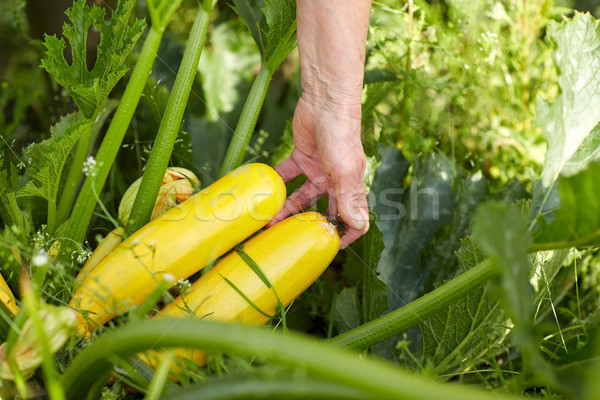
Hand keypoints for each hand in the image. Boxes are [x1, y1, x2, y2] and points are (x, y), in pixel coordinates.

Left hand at [270, 93, 368, 248]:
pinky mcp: (301, 157)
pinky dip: (276, 183)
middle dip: (307, 227)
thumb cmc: (341, 134)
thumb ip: (349, 197)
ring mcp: (317, 170)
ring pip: (301, 198)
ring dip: (287, 210)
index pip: (353, 220)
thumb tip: (358, 226)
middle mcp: (335, 182)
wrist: (326, 99)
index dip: (344, 235)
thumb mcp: (345, 169)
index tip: (326, 248)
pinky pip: (287, 175)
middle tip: (288, 240)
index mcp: (350, 187)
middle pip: (323, 212)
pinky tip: (263, 194)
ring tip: (269, 223)